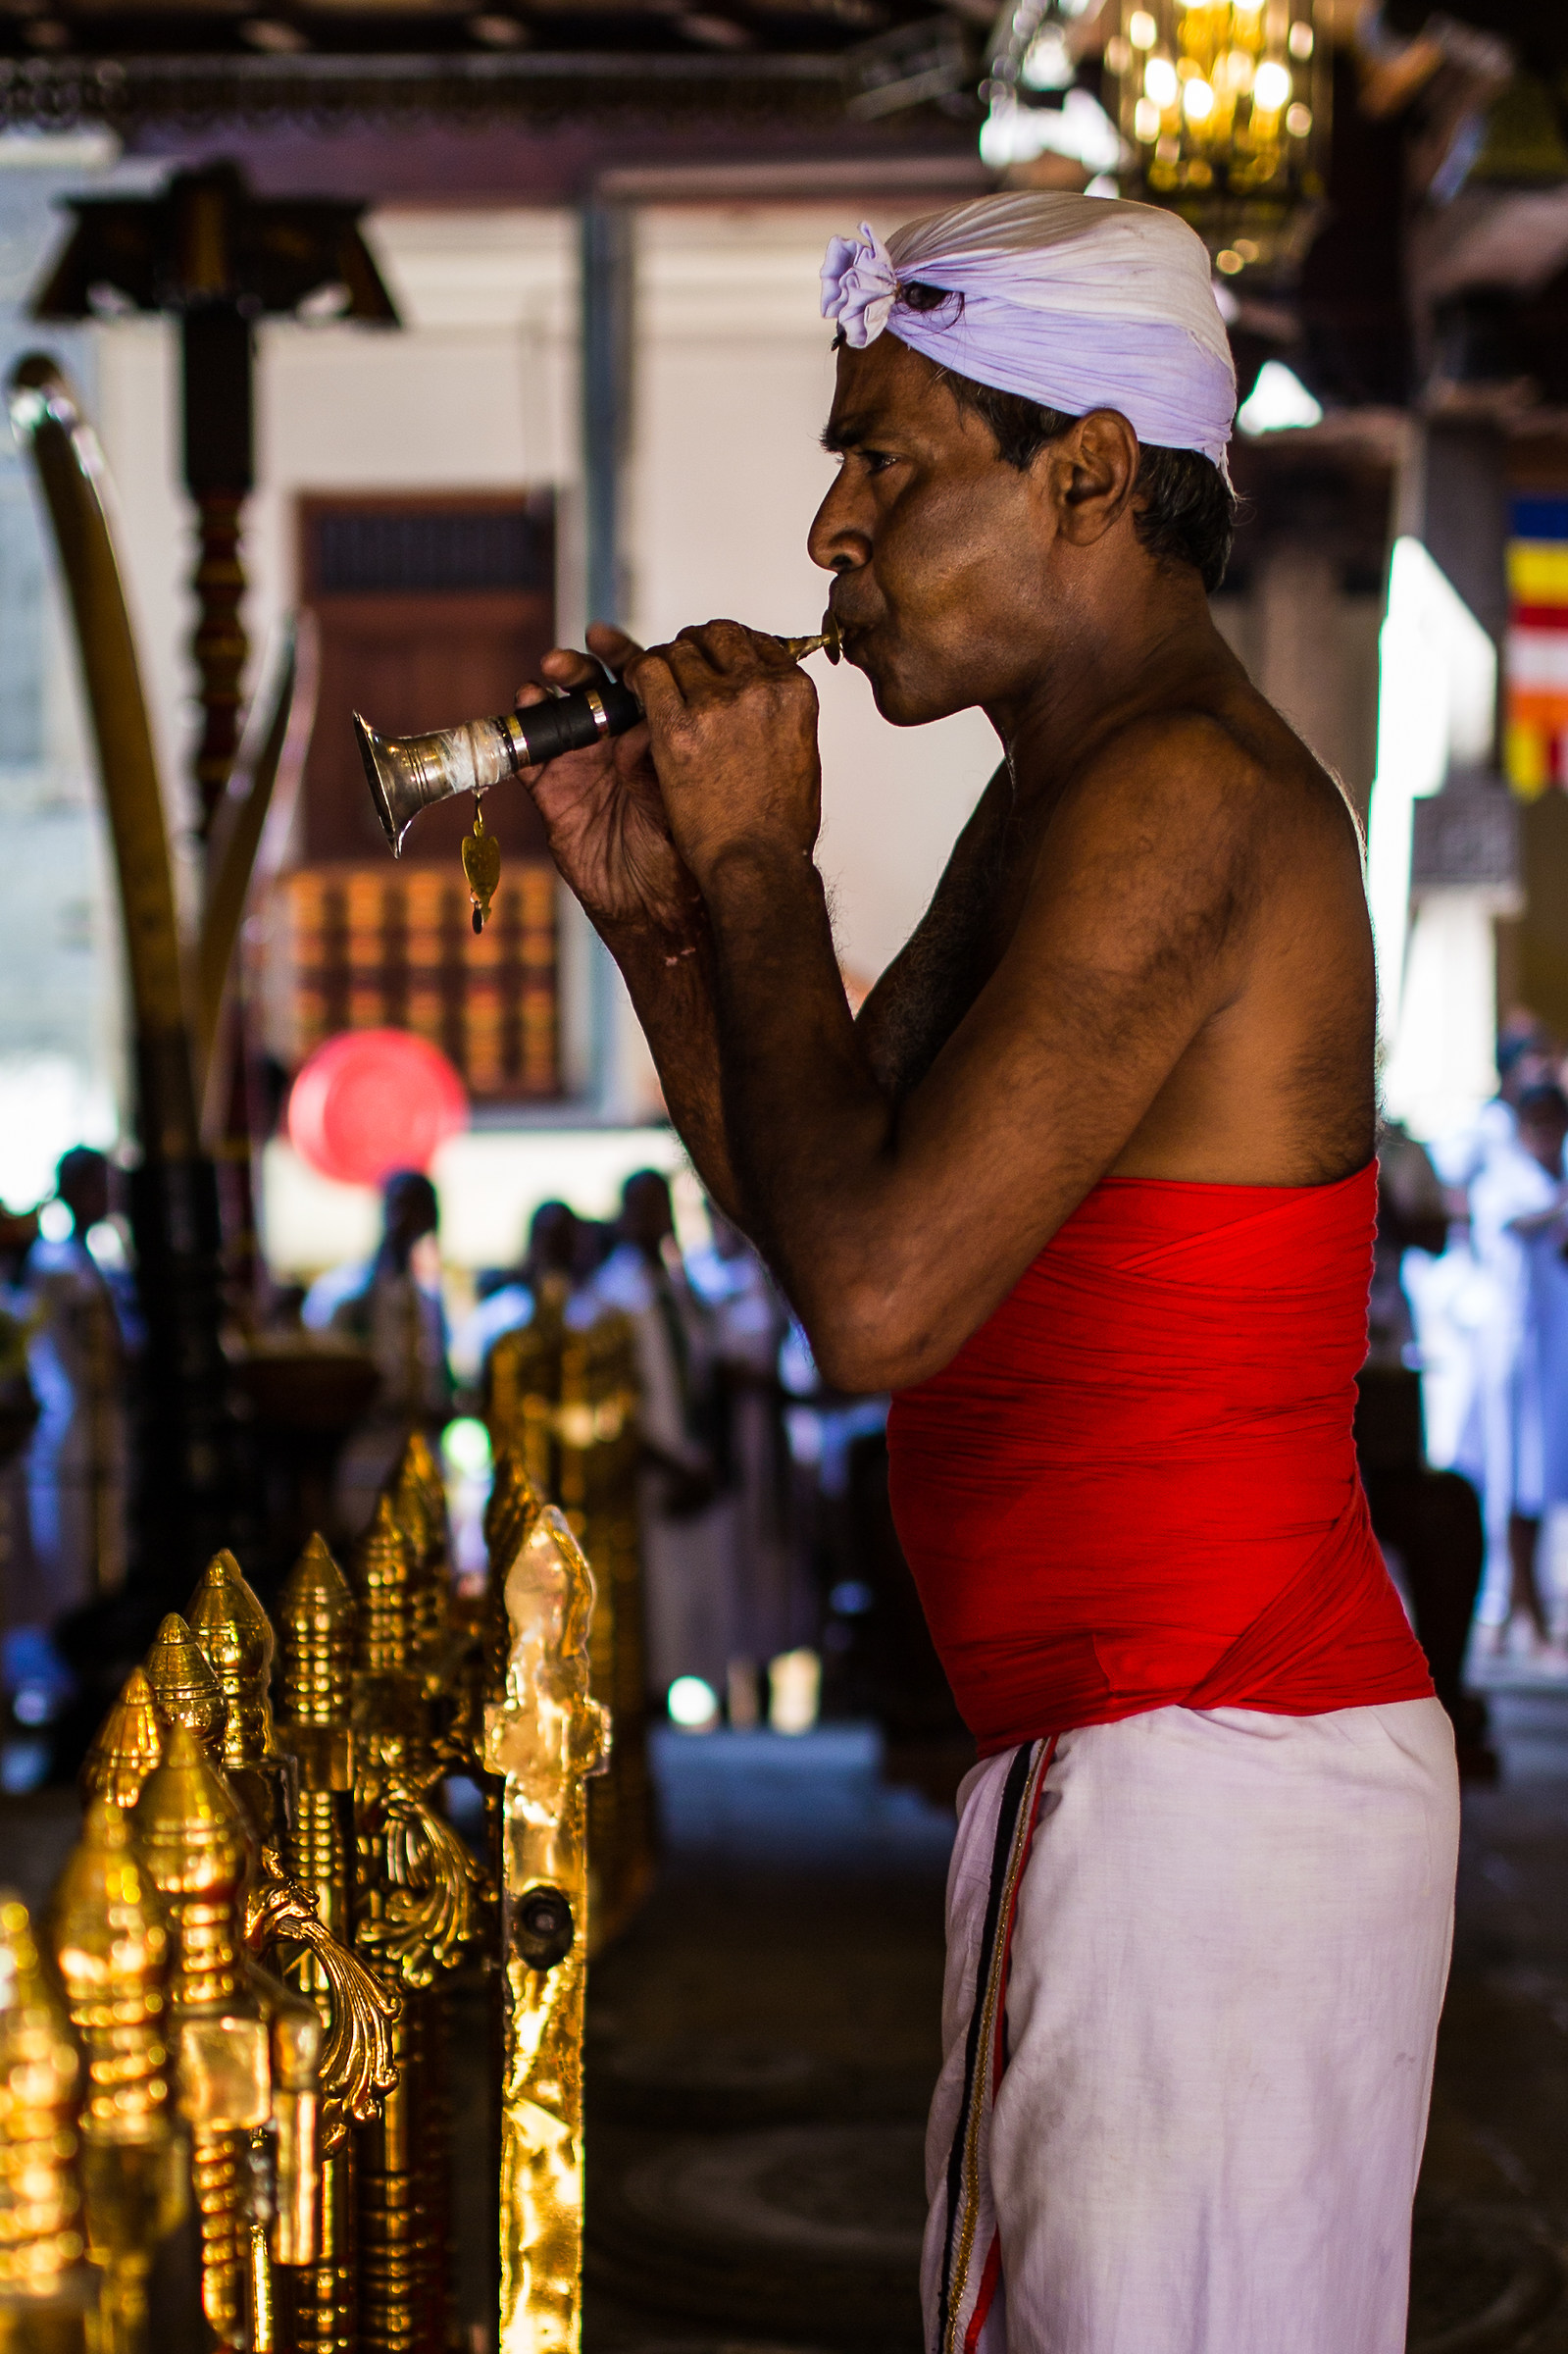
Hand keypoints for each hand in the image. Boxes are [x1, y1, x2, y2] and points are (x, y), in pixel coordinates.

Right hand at [517, 625, 704, 943]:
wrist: (660, 907)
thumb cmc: (687, 850)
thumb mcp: (682, 789)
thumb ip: (666, 747)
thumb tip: (659, 702)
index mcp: (650, 736)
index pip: (632, 681)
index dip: (617, 655)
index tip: (602, 635)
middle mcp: (613, 745)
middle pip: (588, 691)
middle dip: (574, 670)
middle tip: (562, 664)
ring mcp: (581, 767)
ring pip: (555, 717)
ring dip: (542, 696)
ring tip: (537, 686)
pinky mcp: (552, 795)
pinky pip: (528, 758)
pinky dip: (520, 735)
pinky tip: (521, 717)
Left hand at [627, 621, 821, 885]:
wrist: (758, 864)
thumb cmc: (780, 823)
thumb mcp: (800, 752)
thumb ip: (780, 713)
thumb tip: (762, 692)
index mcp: (795, 690)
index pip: (755, 641)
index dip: (728, 648)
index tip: (713, 660)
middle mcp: (760, 688)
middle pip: (716, 636)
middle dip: (694, 647)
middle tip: (678, 666)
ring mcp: (718, 705)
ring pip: (678, 651)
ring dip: (663, 662)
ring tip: (653, 683)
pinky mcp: (678, 728)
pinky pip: (649, 674)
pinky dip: (638, 674)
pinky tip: (635, 689)